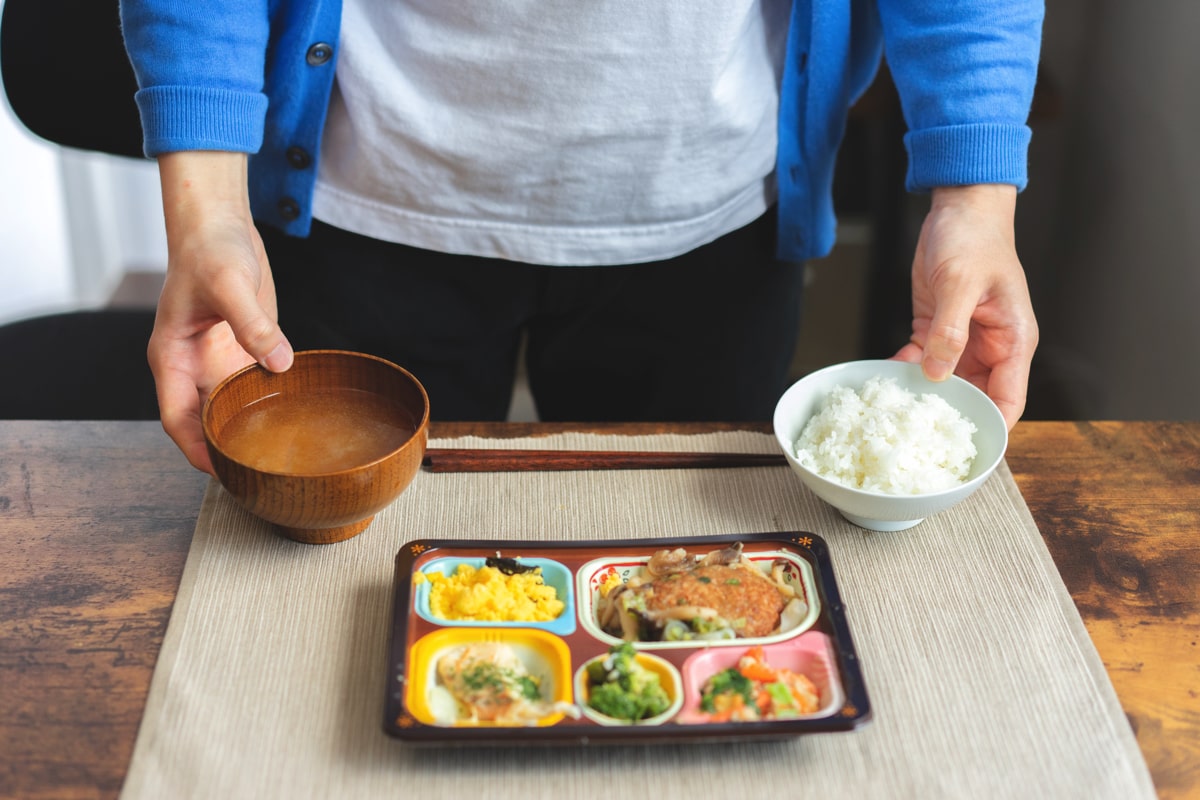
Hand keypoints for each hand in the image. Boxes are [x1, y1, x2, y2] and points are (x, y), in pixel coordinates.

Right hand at [148, 152, 293, 472]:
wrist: (220, 227)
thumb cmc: (211, 251)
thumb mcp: (230, 284)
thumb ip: (253, 324)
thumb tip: (279, 363)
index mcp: (171, 358)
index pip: (176, 418)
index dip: (195, 449)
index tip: (219, 473)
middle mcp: (192, 367)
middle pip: (204, 422)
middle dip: (224, 451)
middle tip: (258, 478)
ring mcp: (217, 362)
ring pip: (229, 410)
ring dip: (247, 432)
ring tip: (279, 460)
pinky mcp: (243, 353)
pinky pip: (253, 388)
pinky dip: (267, 405)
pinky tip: (294, 421)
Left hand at [893, 184, 1038, 429]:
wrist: (959, 208)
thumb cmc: (975, 237)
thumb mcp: (961, 283)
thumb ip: (951, 331)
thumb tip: (940, 373)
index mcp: (1013, 339)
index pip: (1009, 399)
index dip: (990, 426)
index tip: (965, 447)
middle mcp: (992, 345)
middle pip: (975, 396)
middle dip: (948, 413)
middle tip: (917, 430)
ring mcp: (965, 339)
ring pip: (946, 382)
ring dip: (923, 393)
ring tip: (898, 406)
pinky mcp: (939, 328)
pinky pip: (924, 360)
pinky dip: (908, 369)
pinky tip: (888, 374)